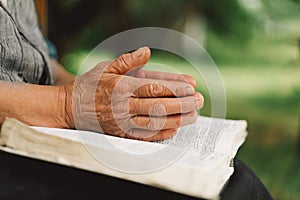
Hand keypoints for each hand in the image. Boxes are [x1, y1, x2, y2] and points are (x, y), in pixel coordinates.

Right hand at [64, 47, 203, 140]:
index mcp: (121, 87)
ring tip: (193, 116)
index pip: (154, 87)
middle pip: (158, 106)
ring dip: (176, 120)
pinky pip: (144, 136)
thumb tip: (146, 51)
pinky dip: (161, 134)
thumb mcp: (105, 67)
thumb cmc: (90, 85)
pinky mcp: (121, 134)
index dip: (175, 88)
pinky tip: (175, 129)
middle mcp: (123, 106)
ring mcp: (122, 122)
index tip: (192, 88)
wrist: (71, 108)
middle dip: (182, 104)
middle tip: (199, 102)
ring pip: (154, 122)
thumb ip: (127, 61)